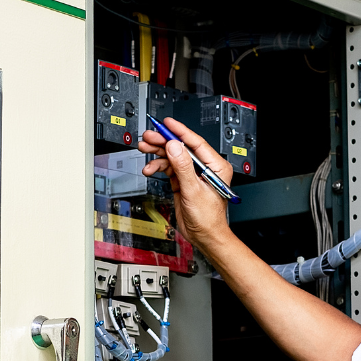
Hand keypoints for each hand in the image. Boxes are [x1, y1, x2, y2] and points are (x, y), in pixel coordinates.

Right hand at [139, 118, 233, 250]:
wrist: (204, 236)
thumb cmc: (208, 218)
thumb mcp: (194, 191)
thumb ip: (183, 168)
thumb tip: (175, 147)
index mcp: (215, 166)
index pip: (196, 142)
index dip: (180, 131)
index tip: (167, 123)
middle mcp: (204, 167)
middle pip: (181, 147)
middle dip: (163, 141)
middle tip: (148, 137)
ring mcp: (193, 173)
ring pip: (173, 156)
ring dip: (157, 153)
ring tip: (145, 149)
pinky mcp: (183, 180)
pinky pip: (169, 167)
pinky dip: (158, 166)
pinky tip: (150, 168)